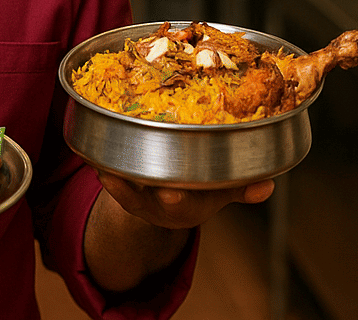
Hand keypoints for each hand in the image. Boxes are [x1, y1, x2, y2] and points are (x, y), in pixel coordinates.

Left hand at [96, 168, 274, 229]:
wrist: (162, 200)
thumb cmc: (196, 189)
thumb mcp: (218, 191)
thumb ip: (241, 187)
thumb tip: (268, 185)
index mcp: (186, 205)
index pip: (183, 204)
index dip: (178, 199)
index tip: (173, 192)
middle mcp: (157, 203)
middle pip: (150, 197)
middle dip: (144, 187)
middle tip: (131, 171)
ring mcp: (134, 194)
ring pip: (122, 186)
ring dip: (114, 174)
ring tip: (104, 161)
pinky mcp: (116, 181)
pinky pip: (103, 172)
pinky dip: (96, 162)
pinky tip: (89, 151)